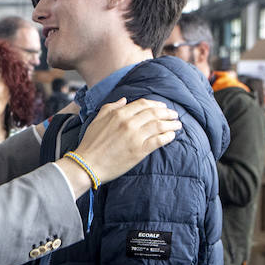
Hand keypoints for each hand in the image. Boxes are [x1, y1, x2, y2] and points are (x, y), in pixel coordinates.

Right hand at [66, 98, 180, 187]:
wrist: (87, 164)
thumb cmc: (91, 143)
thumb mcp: (98, 120)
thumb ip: (111, 107)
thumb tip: (124, 100)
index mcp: (119, 114)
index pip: (143, 104)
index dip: (156, 104)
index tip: (163, 106)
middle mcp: (129, 123)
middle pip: (154, 113)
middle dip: (167, 112)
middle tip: (174, 114)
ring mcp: (135, 137)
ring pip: (159, 125)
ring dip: (171, 124)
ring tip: (177, 124)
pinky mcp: (139, 151)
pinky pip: (159, 140)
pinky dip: (168, 136)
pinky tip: (172, 136)